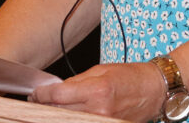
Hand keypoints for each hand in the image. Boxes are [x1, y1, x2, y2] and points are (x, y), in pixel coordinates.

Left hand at [30, 61, 164, 121]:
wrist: (153, 90)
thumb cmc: (130, 76)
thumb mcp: (101, 70)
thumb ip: (76, 82)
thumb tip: (56, 90)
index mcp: (97, 90)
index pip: (58, 95)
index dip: (41, 94)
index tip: (35, 93)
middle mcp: (99, 109)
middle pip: (60, 111)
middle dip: (45, 105)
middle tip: (38, 101)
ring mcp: (104, 122)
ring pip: (68, 120)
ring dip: (57, 114)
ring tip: (51, 108)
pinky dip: (73, 118)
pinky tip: (69, 114)